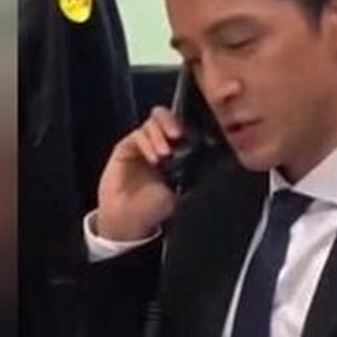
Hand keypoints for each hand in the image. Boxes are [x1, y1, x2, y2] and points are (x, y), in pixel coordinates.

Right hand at [94, 107, 180, 241]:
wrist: (130, 219)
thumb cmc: (154, 209)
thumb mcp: (182, 192)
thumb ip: (193, 174)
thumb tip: (211, 160)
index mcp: (174, 153)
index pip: (181, 128)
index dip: (187, 128)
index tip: (192, 137)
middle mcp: (158, 145)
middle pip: (165, 117)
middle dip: (172, 121)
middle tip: (177, 134)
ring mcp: (141, 145)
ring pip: (152, 123)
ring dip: (160, 135)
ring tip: (164, 154)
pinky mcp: (125, 148)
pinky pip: (138, 135)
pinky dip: (147, 142)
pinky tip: (153, 158)